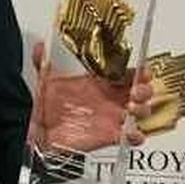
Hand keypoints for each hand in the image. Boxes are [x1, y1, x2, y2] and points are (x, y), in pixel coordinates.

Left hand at [28, 42, 152, 152]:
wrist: (42, 131)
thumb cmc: (49, 106)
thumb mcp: (45, 81)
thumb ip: (42, 62)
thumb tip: (40, 46)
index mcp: (98, 83)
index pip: (125, 73)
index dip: (138, 71)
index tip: (142, 70)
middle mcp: (109, 99)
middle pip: (139, 91)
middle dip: (144, 89)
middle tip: (138, 90)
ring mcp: (111, 117)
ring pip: (140, 112)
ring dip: (143, 109)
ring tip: (134, 108)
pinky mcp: (110, 135)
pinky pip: (130, 137)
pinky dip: (136, 136)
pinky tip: (132, 133)